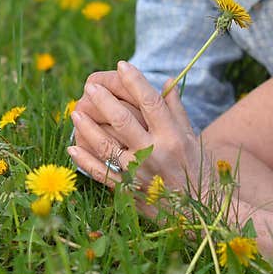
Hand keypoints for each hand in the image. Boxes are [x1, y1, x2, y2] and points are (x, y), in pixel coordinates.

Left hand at [68, 61, 203, 196]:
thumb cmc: (197, 169)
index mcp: (172, 137)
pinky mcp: (128, 191)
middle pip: (123, 121)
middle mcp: (155, 153)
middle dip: (104, 100)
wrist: (200, 209)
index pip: (151, 102)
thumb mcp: (192, 137)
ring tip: (76, 111)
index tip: (123, 65)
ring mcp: (138, 173)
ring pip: (105, 146)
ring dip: (87, 127)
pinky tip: (72, 148)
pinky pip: (100, 173)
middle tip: (91, 85)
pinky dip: (84, 161)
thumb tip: (166, 80)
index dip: (135, 81)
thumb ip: (176, 110)